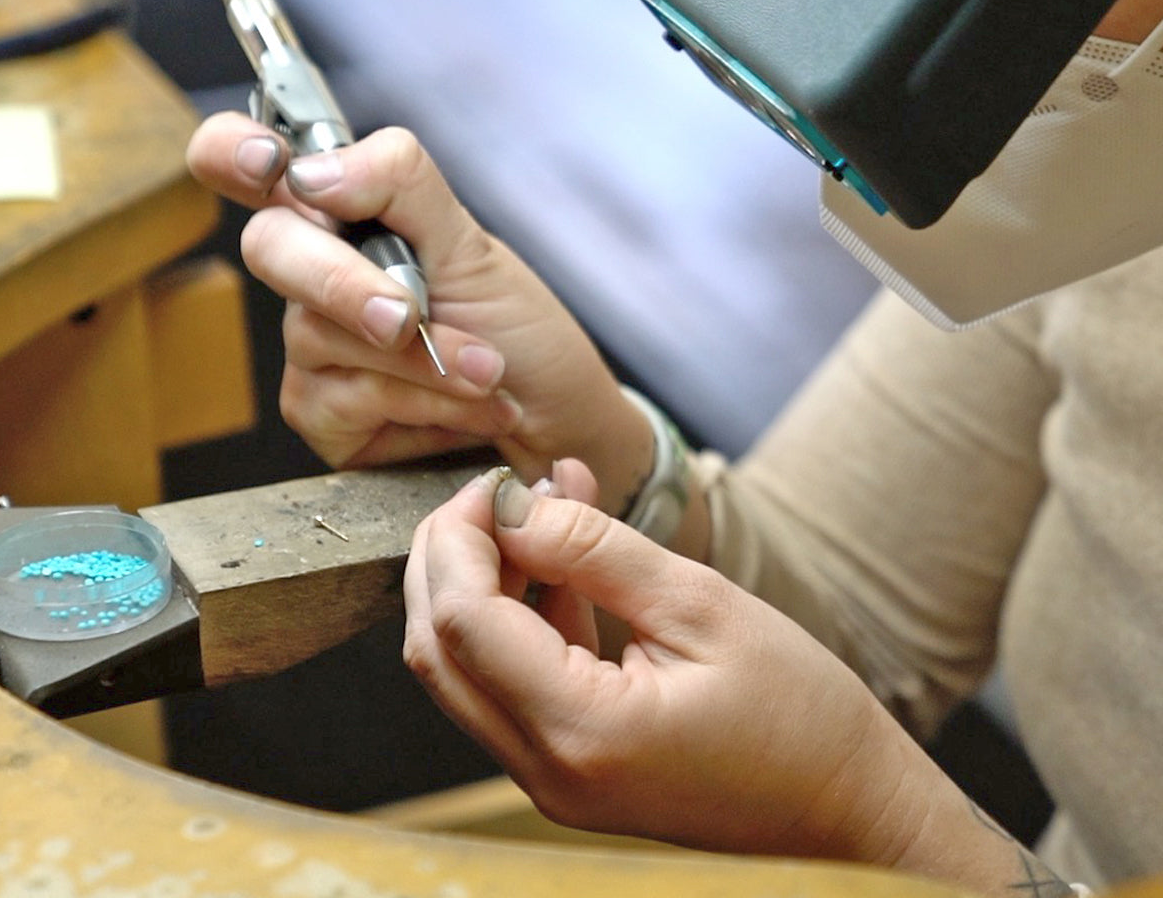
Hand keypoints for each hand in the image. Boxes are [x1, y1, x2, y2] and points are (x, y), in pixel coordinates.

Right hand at [186, 113, 652, 502]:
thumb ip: (400, 184)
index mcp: (344, 215)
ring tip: (489, 373)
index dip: (232, 149)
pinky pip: (345, 399)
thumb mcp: (475, 245)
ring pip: (319, 334)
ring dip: (424, 359)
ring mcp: (311, 346)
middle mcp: (314, 275)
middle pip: (269, 247)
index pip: (246, 160)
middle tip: (411, 316)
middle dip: (347, 284)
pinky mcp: (319, 414)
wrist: (557, 422)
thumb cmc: (517, 329)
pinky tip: (468, 409)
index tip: (271, 165)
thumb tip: (313, 173)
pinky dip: (423, 402)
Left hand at [402, 460, 931, 858]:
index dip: (462, 537)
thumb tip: (512, 507)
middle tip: (498, 490)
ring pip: (465, 667)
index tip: (496, 481)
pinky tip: (559, 557)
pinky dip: (519, 615)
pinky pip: (511, 683)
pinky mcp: (570, 767)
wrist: (850, 808)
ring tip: (541, 506)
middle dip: (449, 556)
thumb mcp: (699, 604)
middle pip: (439, 649)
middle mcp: (548, 771)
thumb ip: (594, 550)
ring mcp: (553, 778)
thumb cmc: (798, 712)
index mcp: (582, 732)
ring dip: (483, 579)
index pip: (463, 622)